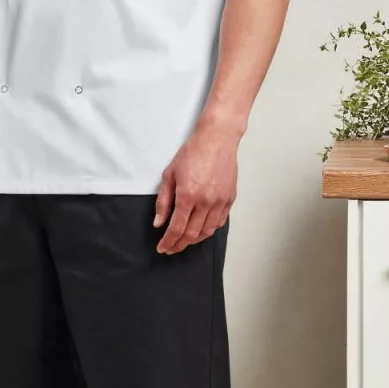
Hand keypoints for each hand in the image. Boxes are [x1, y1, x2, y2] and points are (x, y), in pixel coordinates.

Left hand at [153, 122, 238, 254]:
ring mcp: (219, 202)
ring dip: (194, 240)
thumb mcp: (170, 173)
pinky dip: (209, 230)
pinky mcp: (229, 199)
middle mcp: (205, 202)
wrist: (217, 139)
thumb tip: (158, 223)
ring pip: (207, 232)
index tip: (163, 248)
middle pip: (191, 234)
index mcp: (188, 195)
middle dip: (179, 245)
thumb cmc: (192, 152)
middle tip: (171, 248)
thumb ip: (163, 201)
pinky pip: (219, 222)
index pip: (177, 228)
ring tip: (184, 241)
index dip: (169, 242)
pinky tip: (201, 230)